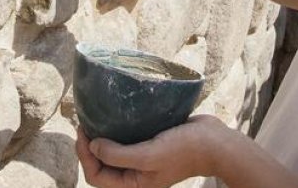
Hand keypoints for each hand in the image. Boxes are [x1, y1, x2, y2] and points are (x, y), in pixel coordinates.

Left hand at [76, 115, 228, 187]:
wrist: (215, 141)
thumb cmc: (184, 150)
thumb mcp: (149, 156)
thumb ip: (118, 155)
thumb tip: (93, 146)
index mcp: (134, 184)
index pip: (96, 176)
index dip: (84, 155)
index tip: (82, 131)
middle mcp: (136, 174)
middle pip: (101, 164)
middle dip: (88, 146)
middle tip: (84, 122)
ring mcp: (143, 159)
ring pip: (112, 151)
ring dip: (100, 137)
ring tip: (93, 118)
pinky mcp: (149, 143)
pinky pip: (125, 140)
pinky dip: (115, 130)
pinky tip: (112, 116)